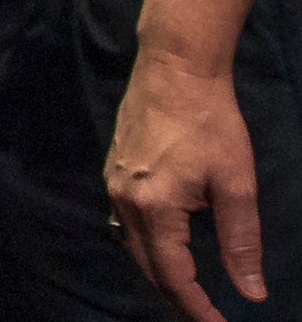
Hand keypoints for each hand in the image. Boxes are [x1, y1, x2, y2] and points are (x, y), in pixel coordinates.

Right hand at [112, 44, 268, 319]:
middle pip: (148, 267)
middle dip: (177, 299)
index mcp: (155, 207)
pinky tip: (166, 248)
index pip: (175, 275)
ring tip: (189, 293)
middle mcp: (125, 201)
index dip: (198, 308)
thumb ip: (241, 241)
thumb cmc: (211, 124)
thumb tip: (252, 292)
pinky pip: (126, 224)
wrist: (174, 69)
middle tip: (206, 318)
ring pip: (133, 247)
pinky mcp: (113, 171)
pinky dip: (148, 248)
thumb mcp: (237, 184)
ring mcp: (114, 185)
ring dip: (160, 275)